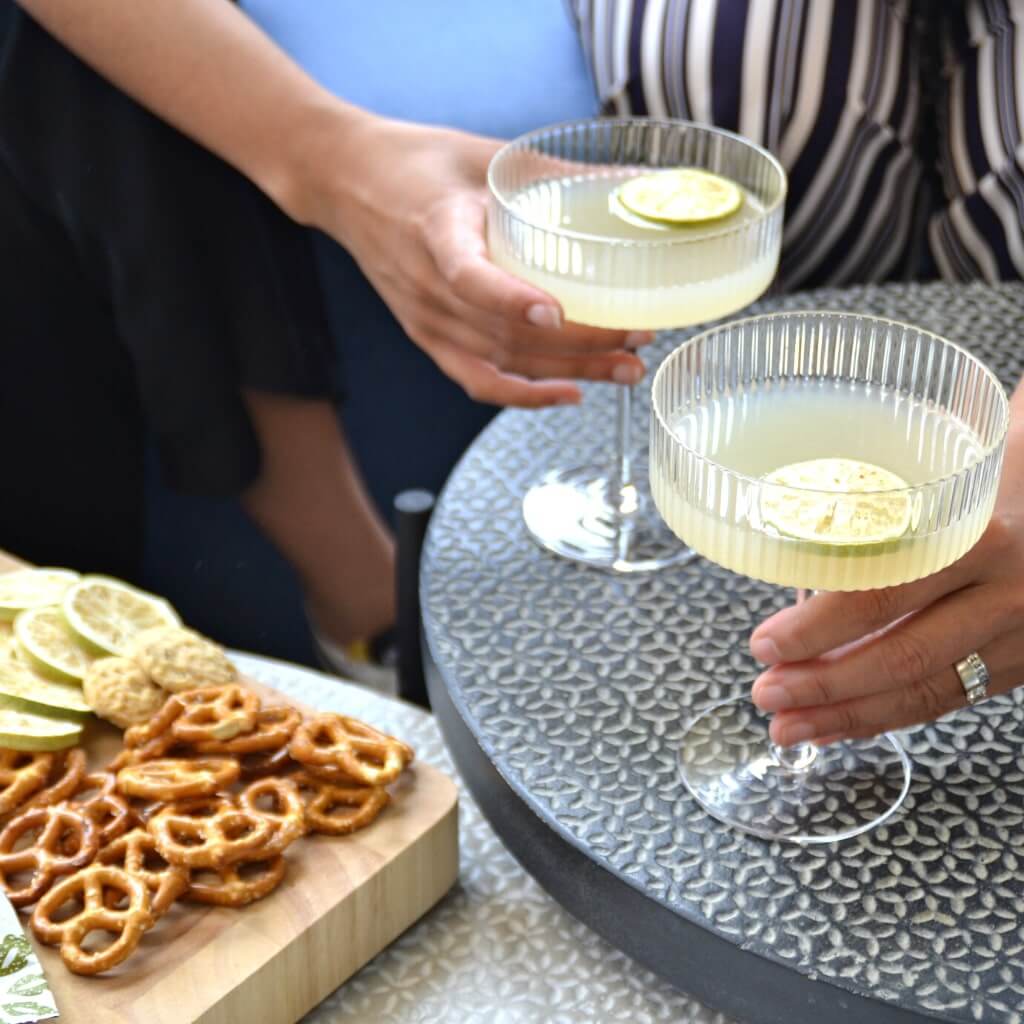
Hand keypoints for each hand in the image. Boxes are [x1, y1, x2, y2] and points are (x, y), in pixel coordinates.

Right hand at [304, 117, 648, 407]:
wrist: (347, 184)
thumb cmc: (418, 164)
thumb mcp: (482, 154)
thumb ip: (552, 175)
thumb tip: (635, 180)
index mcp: (435, 229)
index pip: (468, 276)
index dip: (510, 299)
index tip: (556, 312)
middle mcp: (427, 285)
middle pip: (503, 332)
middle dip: (580, 343)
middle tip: (638, 338)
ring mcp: (425, 320)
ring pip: (502, 361)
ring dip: (568, 370)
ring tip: (626, 368)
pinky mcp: (427, 337)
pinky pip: (477, 380)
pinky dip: (523, 395)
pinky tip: (569, 394)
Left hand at [748, 418, 1023, 746]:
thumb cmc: (1008, 470)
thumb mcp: (951, 468)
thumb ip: (886, 506)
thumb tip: (799, 539)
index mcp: (978, 538)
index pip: (884, 594)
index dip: (818, 628)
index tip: (766, 645)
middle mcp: (1005, 593)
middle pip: (903, 656)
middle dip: (825, 686)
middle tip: (766, 695)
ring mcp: (1020, 634)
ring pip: (927, 690)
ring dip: (850, 715)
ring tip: (791, 726)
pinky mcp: (1023, 660)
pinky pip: (951, 697)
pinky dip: (892, 715)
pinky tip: (845, 723)